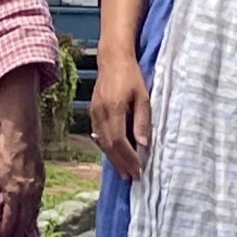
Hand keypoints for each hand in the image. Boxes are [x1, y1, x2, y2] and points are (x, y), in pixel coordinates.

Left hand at [0, 121, 44, 236]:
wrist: (22, 138)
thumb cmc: (3, 155)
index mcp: (13, 195)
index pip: (10, 221)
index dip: (5, 231)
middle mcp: (27, 195)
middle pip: (24, 221)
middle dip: (17, 232)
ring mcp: (37, 189)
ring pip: (34, 213)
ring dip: (27, 224)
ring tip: (20, 231)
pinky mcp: (42, 182)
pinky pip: (38, 203)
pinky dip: (33, 211)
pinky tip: (28, 213)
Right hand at [91, 52, 151, 181]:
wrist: (112, 60)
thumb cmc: (132, 76)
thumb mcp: (143, 97)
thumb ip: (142, 120)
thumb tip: (143, 144)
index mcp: (113, 109)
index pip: (119, 141)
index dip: (128, 157)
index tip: (139, 168)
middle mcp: (100, 114)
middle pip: (109, 146)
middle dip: (121, 163)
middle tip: (132, 177)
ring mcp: (94, 114)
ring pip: (102, 143)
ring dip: (114, 159)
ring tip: (124, 172)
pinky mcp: (92, 113)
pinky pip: (99, 136)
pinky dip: (107, 149)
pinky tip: (115, 156)